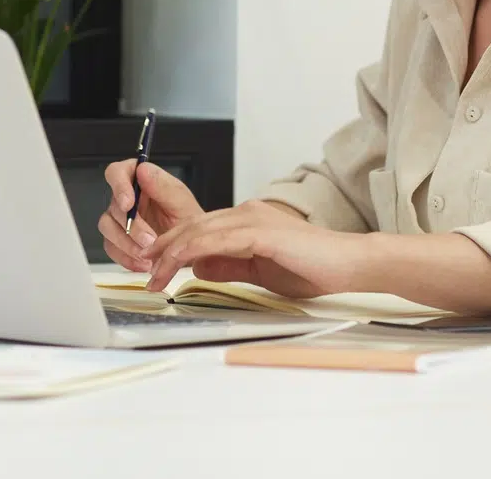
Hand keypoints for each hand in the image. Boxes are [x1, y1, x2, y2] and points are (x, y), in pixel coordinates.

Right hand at [98, 160, 203, 271]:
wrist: (189, 247)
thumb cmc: (186, 220)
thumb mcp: (182, 202)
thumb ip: (163, 186)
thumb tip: (142, 169)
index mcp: (140, 181)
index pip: (117, 172)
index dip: (118, 186)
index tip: (128, 203)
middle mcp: (126, 198)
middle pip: (113, 206)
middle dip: (131, 226)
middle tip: (149, 240)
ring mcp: (119, 220)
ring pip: (107, 228)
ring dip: (127, 244)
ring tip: (148, 256)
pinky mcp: (118, 240)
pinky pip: (111, 248)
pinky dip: (126, 258)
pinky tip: (143, 264)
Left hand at [142, 204, 372, 299]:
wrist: (348, 264)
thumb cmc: (313, 268)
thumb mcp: (261, 270)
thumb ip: (230, 266)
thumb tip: (199, 268)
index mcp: (247, 220)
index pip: (200, 229)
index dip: (172, 246)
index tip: (153, 267)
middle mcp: (247, 213)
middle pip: (192, 226)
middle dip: (162, 250)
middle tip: (142, 273)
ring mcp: (253, 219)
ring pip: (199, 231)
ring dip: (170, 254)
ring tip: (153, 276)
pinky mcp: (261, 232)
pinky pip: (217, 239)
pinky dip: (192, 251)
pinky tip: (176, 265)